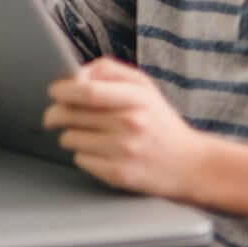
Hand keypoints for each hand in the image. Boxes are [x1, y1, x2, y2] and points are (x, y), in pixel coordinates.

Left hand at [44, 58, 206, 197]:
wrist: (193, 165)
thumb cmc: (160, 121)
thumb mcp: (143, 86)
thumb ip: (107, 71)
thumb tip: (74, 74)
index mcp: (136, 99)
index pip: (85, 91)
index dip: (62, 90)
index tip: (54, 92)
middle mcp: (130, 124)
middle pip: (69, 114)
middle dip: (54, 113)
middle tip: (54, 115)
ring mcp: (124, 152)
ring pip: (69, 138)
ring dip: (70, 135)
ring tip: (90, 134)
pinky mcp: (118, 175)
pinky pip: (80, 159)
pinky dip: (84, 155)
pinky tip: (102, 153)